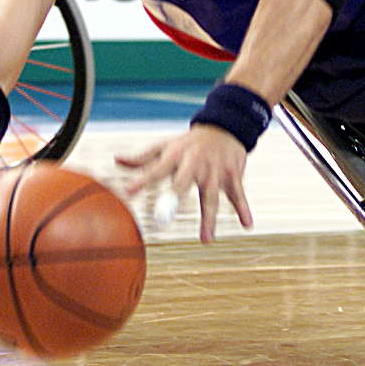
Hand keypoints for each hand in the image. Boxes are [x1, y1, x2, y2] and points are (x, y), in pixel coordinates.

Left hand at [118, 124, 252, 242]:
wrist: (226, 125)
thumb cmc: (190, 141)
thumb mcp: (167, 145)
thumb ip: (143, 157)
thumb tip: (117, 160)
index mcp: (177, 154)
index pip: (157, 168)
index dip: (143, 179)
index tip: (128, 192)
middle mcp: (196, 162)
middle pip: (185, 182)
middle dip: (175, 196)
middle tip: (164, 216)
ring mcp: (216, 170)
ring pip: (212, 196)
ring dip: (209, 218)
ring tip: (206, 240)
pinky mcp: (232, 174)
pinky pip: (238, 194)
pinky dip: (243, 209)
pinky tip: (247, 225)